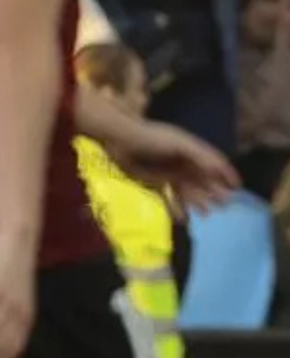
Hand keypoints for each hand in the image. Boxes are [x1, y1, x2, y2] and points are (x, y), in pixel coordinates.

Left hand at [106, 119, 238, 212]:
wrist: (120, 140)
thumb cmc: (152, 138)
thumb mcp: (180, 144)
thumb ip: (200, 155)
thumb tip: (218, 169)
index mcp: (192, 152)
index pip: (214, 164)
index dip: (226, 174)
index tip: (236, 187)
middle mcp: (183, 164)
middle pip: (203, 181)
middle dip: (214, 193)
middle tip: (223, 205)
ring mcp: (169, 174)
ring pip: (188, 192)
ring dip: (198, 202)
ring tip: (206, 214)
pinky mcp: (154, 182)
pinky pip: (168, 198)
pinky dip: (175, 209)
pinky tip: (182, 220)